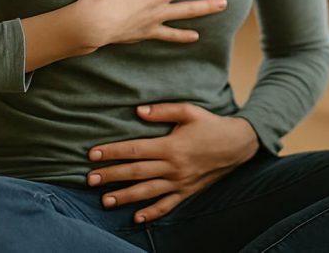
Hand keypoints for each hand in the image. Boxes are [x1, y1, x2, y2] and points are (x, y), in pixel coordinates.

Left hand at [87, 103, 259, 222]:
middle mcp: (174, 167)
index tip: (93, 154)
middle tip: (90, 180)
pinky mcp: (187, 192)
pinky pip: (167, 205)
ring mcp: (180, 182)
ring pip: (148, 192)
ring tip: (105, 201)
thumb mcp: (190, 111)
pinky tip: (136, 217)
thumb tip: (137, 111)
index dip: (112, 152)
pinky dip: (152, 213)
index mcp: (171, 146)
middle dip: (111, 176)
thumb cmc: (211, 125)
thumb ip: (163, 111)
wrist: (238, 144)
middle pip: (136, 173)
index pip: (135, 150)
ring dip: (125, 197)